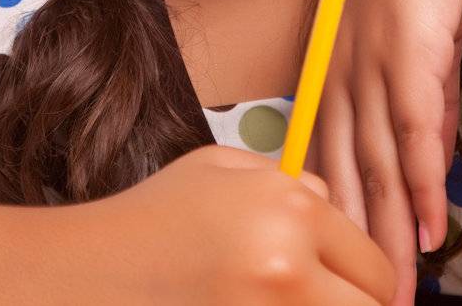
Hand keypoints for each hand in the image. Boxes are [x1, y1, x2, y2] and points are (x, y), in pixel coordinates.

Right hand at [84, 143, 397, 304]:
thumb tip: (333, 208)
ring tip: (280, 303)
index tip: (348, 290)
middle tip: (317, 300)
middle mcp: (287, 270)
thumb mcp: (220, 170)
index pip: (377, 269)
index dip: (366, 284)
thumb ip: (291, 184)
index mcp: (291, 212)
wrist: (84, 275)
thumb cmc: (152, 219)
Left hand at [304, 0, 461, 303]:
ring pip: (374, 166)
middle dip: (355, 244)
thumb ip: (420, 96)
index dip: (335, 215)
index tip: (346, 260)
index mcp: (335, 63)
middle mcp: (342, 68)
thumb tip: (429, 152)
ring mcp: (370, 60)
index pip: (328, 154)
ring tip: (397, 284)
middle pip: (344, 175)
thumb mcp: (418, 36)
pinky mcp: (407, 50)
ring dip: (388, 232)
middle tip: (367, 295)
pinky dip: (421, 186)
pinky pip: (412, 132)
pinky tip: (428, 227)